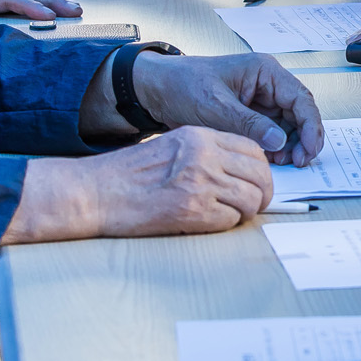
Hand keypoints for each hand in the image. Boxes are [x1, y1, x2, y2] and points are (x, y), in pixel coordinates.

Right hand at [5, 127, 274, 241]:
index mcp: (199, 136)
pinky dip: (228, 223)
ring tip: (232, 214)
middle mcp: (204, 156)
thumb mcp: (171, 147)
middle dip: (263, 192)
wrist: (96, 193)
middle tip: (256, 203)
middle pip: (259, 173)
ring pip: (251, 198)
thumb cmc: (126, 174)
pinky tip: (212, 221)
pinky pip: (232, 219)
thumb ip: (205, 152)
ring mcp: (200, 183)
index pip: (252, 148)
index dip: (261, 168)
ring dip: (247, 210)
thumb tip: (238, 170)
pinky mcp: (193, 211)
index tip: (257, 181)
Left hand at [133, 52, 323, 165]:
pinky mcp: (251, 114)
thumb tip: (280, 142)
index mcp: (264, 71)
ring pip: (289, 125)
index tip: (309, 150)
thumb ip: (249, 124)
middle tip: (297, 162)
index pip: (301, 98)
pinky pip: (272, 132)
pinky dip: (275, 147)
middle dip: (302, 139)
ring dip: (289, 145)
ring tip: (281, 162)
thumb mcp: (215, 106)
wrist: (157, 90)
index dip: (311, 126)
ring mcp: (260, 100)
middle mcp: (267, 84)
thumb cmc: (182, 85)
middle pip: (300, 113)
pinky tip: (270, 159)